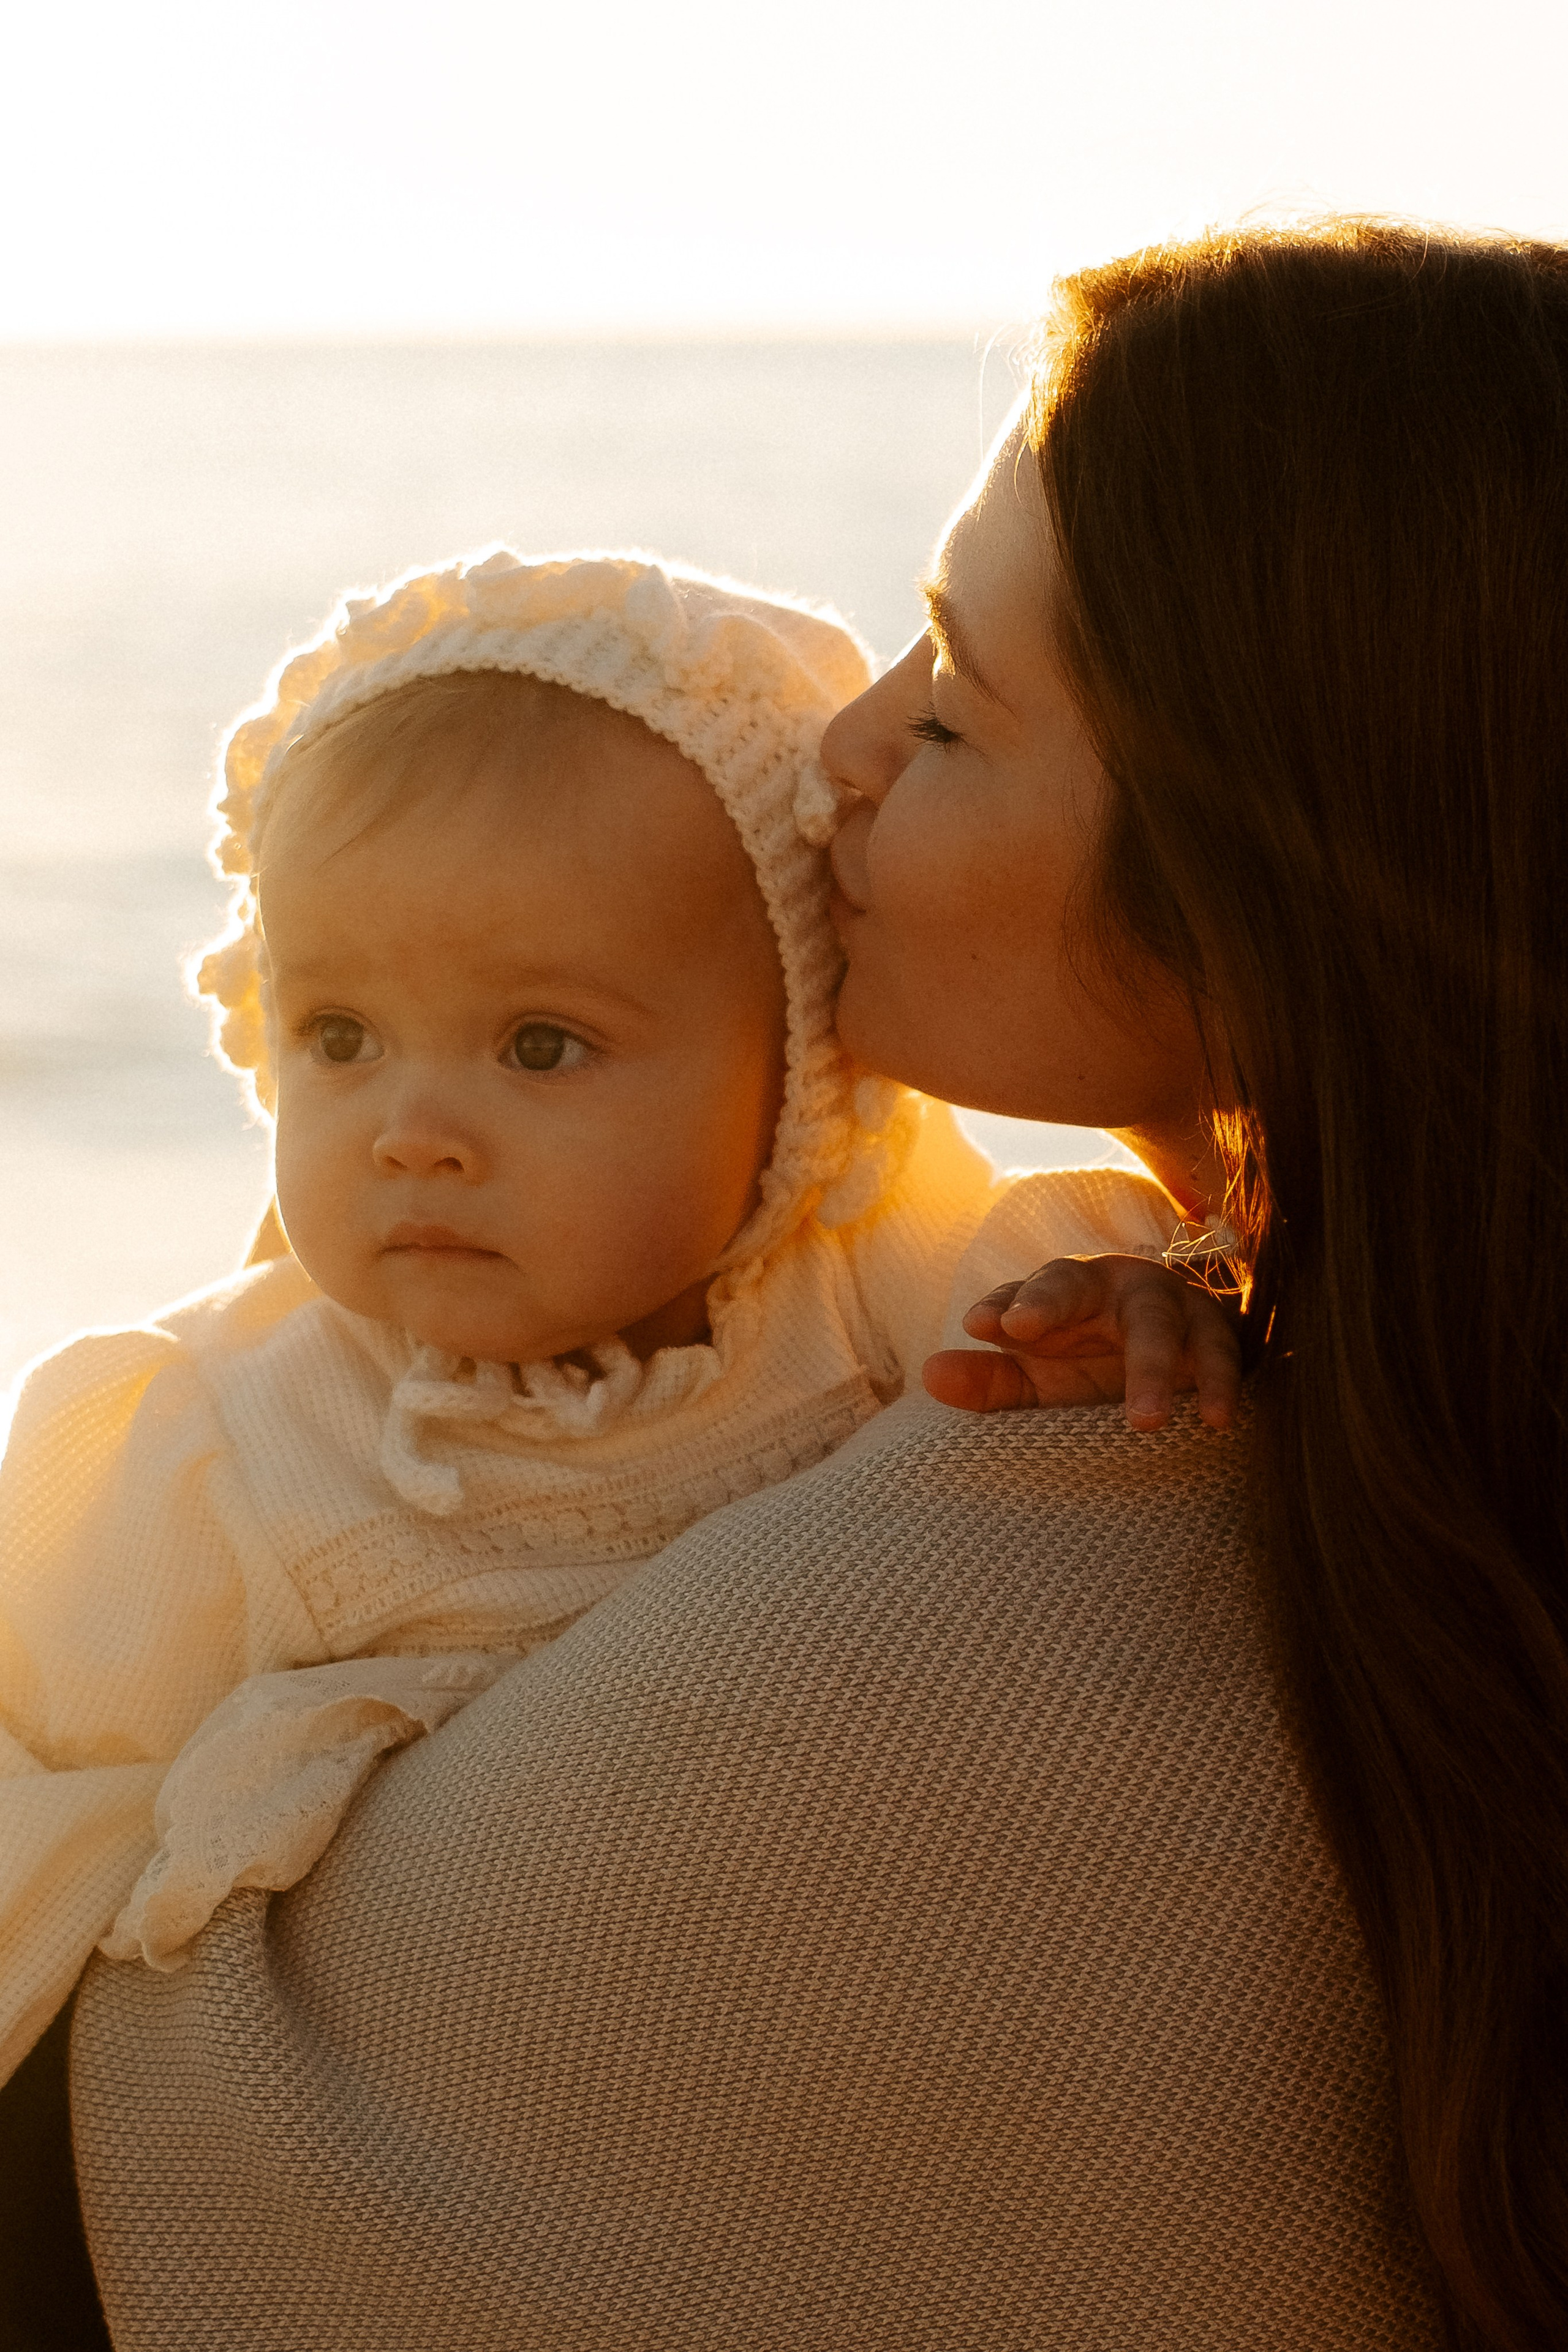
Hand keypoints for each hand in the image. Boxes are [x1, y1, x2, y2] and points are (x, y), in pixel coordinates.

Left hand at [921, 1253, 1241, 1430]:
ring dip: (1153, 1367)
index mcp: (1065, 1289)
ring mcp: (1169, 1305)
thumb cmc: (1093, 1364)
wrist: (1185, 1360)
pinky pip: (1221, 1355)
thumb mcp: (1040, 1378)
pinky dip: (1222, 1384)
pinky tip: (1219, 1421)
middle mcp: (1112, 1286)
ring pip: (1157, 1322)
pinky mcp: (1217, 1335)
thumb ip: (990, 1381)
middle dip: (1049, 1304)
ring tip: (1145, 1421)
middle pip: (1078, 1285)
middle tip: (1022, 1331)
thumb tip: (930, 1374)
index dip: (1006, 1302)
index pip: (1026, 1289)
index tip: (980, 1324)